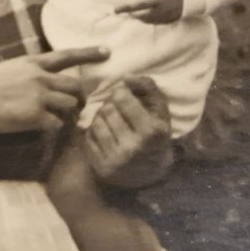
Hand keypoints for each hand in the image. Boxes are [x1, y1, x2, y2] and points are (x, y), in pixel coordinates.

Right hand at [0, 47, 105, 136]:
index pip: (66, 55)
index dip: (89, 53)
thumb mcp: (9, 69)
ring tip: (59, 119)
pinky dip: (55, 129)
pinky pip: (57, 124)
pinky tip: (44, 130)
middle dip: (79, 96)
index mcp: (32, 63)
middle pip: (75, 85)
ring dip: (68, 114)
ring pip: (70, 105)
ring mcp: (38, 97)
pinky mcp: (34, 116)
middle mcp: (39, 77)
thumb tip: (44, 80)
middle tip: (77, 106)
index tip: (108, 52)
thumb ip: (29, 72)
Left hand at [86, 75, 173, 189]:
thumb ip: (147, 88)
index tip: (123, 95)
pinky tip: (106, 135)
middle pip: (107, 109)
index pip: (121, 99)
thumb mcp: (160, 111)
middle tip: (117, 108)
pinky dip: (94, 132)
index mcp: (151, 131)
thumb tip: (126, 77)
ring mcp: (115, 160)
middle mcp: (132, 147)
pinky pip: (88, 137)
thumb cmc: (156, 135)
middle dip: (110, 104)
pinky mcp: (101, 167)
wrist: (150, 173)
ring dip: (101, 117)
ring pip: (96, 122)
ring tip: (111, 121)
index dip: (120, 92)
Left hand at [115, 0, 183, 23]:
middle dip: (128, 7)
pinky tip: (135, 16)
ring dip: (133, 15)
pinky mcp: (161, 19)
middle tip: (115, 9)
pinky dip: (142, 19)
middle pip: (142, 4)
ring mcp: (160, 11)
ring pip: (144, 16)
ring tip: (123, 13)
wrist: (188, 0)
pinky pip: (148, 21)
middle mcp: (159, 0)